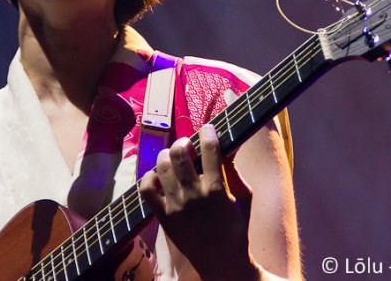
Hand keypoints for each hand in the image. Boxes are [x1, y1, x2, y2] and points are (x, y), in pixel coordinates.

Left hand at [139, 124, 260, 279]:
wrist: (221, 261)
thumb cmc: (237, 227)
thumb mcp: (244, 197)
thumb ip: (234, 170)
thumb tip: (226, 145)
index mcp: (216, 188)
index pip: (209, 148)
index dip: (208, 132)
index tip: (208, 128)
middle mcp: (193, 194)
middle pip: (179, 152)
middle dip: (183, 142)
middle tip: (187, 145)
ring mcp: (175, 206)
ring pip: (161, 166)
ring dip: (167, 156)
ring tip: (173, 160)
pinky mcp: (163, 216)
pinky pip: (146, 189)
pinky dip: (150, 177)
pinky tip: (159, 177)